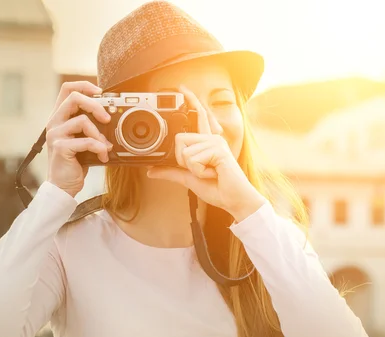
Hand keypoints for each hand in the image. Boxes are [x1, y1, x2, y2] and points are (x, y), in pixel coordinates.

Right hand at [46, 81, 113, 197]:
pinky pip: (86, 141)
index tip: (101, 92)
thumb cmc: (74, 163)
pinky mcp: (60, 147)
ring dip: (99, 134)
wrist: (63, 186)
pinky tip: (102, 156)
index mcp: (59, 117)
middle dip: (95, 105)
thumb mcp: (83, 139)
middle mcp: (54, 123)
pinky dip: (99, 148)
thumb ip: (89, 126)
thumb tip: (110, 117)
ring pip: (82, 121)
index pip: (67, 89)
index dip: (84, 85)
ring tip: (105, 146)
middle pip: (73, 98)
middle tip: (107, 119)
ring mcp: (55, 134)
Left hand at [146, 86, 265, 221]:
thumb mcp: (187, 178)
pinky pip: (192, 160)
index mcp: (207, 142)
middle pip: (179, 139)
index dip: (191, 100)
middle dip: (183, 161)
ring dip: (193, 169)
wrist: (233, 200)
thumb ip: (170, 172)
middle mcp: (212, 138)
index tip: (182, 87)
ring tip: (209, 173)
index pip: (198, 116)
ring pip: (184, 152)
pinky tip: (213, 173)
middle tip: (200, 170)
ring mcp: (216, 143)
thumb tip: (150, 171)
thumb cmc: (217, 188)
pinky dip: (199, 172)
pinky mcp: (218, 150)